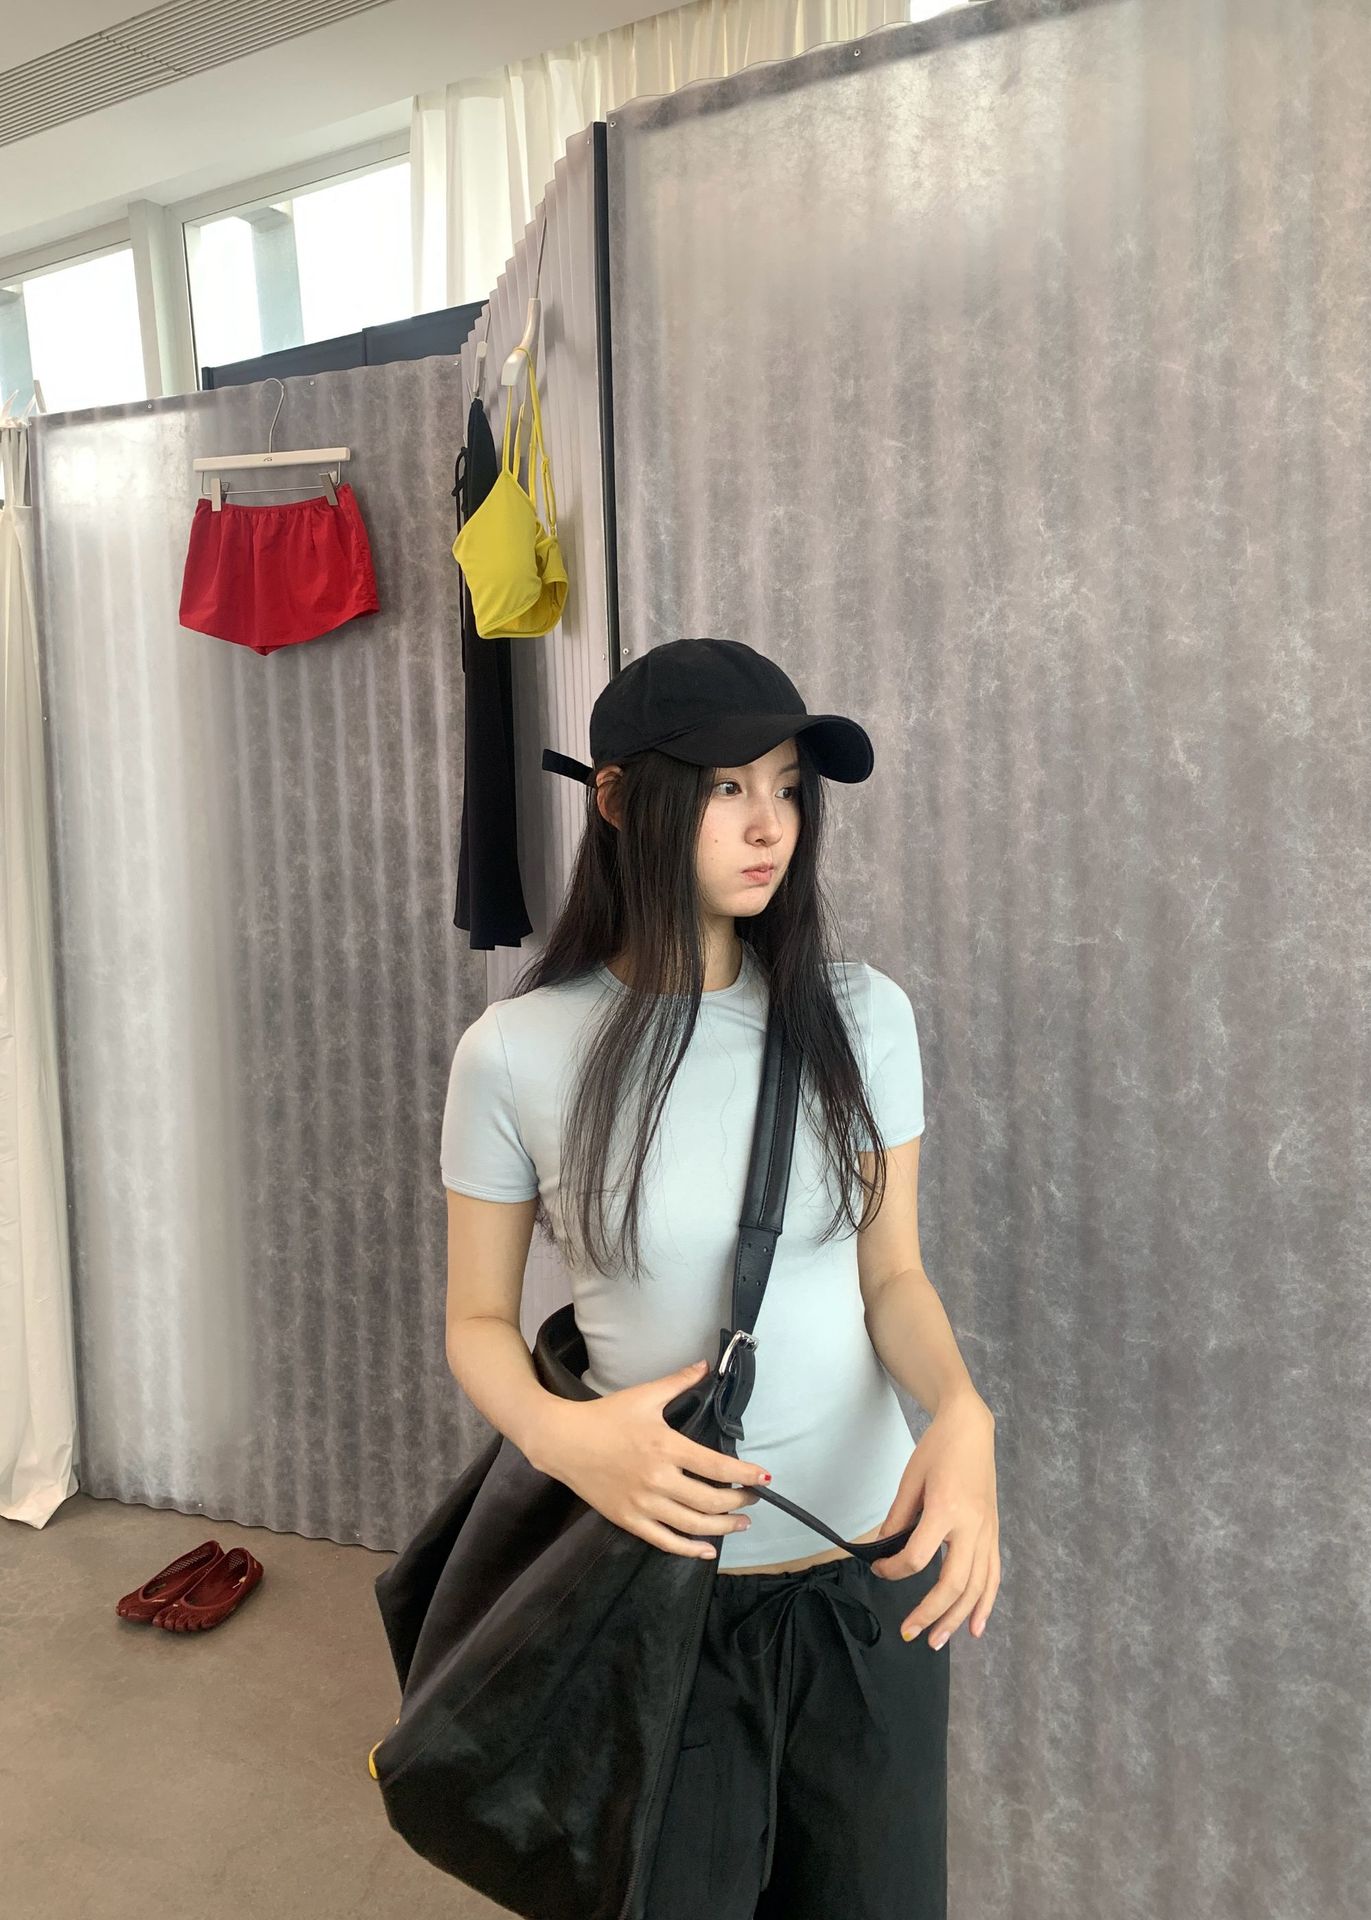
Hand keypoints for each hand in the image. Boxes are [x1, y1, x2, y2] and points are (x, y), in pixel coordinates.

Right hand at [533, 1358, 766, 1558]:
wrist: (563, 1441)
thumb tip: (706, 1365)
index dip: (745, 1475)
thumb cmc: (604, 1417)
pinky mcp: (629, 1520)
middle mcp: (658, 1479)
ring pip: (693, 1525)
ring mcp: (643, 1504)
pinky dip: (690, 1549)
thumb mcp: (644, 1395)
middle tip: (753, 1498)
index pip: (716, 1467)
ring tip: (741, 1522)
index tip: (765, 1478)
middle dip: (739, 1502)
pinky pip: (665, 1541)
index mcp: (666, 1446)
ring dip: (723, 1527)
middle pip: (711, 1500)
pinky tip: (707, 1549)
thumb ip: (679, 1382)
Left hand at [869, 1390, 999, 1650]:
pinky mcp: (994, 1534)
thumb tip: (886, 1550)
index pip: (917, 1557)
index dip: (894, 1571)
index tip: (880, 1570)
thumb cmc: (937, 1451)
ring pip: (976, 1587)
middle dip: (930, 1613)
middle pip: (954, 1583)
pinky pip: (993, 1576)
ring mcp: (987, 1532)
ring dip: (957, 1618)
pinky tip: (976, 1627)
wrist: (971, 1430)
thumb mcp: (910, 1480)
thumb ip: (899, 1518)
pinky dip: (986, 1604)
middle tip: (909, 1633)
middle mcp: (971, 1526)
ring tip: (937, 1641)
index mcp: (945, 1509)